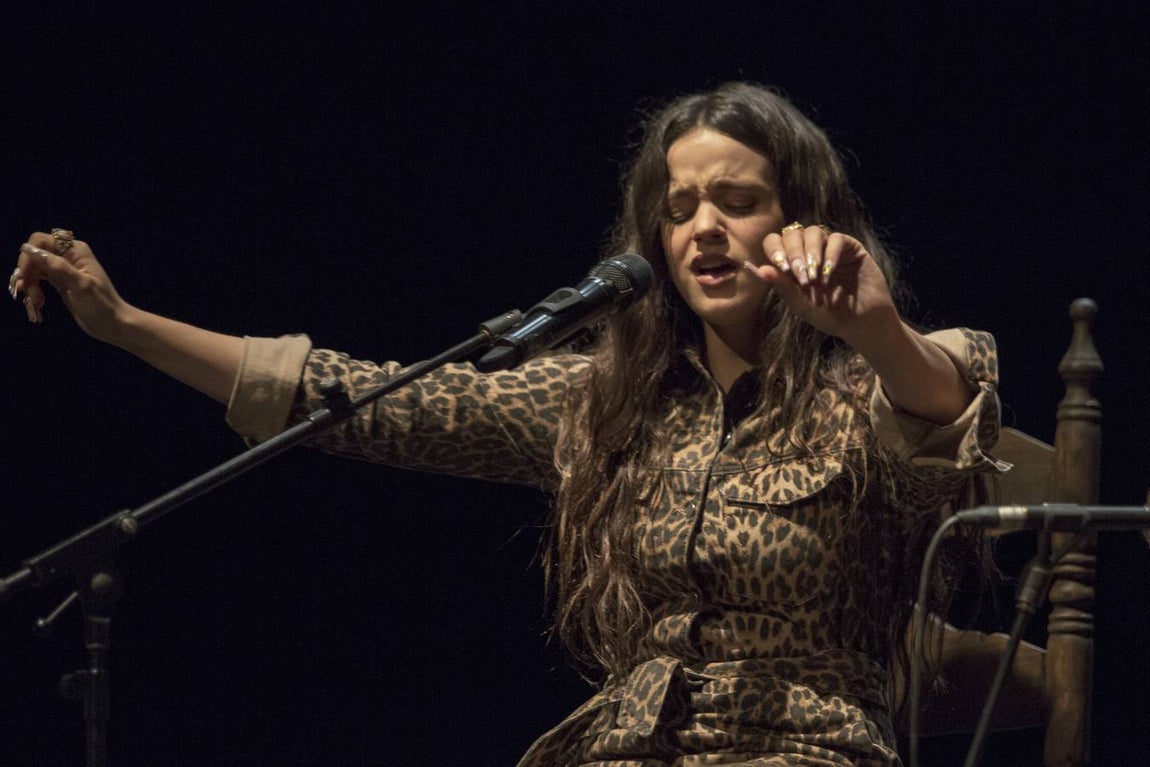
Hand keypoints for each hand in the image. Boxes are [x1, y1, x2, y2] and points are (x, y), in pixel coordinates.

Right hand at [9, 232, 132, 344]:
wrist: (113, 324)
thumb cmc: (102, 305)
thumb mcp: (80, 285)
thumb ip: (57, 267)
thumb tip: (28, 249)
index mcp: (76, 250)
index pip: (41, 241)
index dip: (28, 256)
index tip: (25, 275)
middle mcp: (68, 256)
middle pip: (35, 254)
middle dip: (28, 273)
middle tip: (30, 294)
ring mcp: (63, 269)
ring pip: (34, 268)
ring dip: (30, 283)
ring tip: (36, 301)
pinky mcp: (59, 282)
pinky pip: (38, 279)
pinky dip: (33, 288)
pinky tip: (36, 301)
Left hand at [745, 223, 897, 345]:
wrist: (860, 322)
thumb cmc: (828, 315)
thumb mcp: (800, 304)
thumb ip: (782, 286)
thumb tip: (760, 270)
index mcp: (792, 262)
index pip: (774, 242)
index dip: (775, 250)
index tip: (783, 268)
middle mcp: (808, 251)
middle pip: (792, 234)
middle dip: (794, 254)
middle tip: (802, 277)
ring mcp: (829, 247)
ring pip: (813, 231)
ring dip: (811, 253)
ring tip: (815, 277)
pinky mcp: (850, 247)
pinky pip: (836, 239)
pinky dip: (830, 254)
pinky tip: (828, 272)